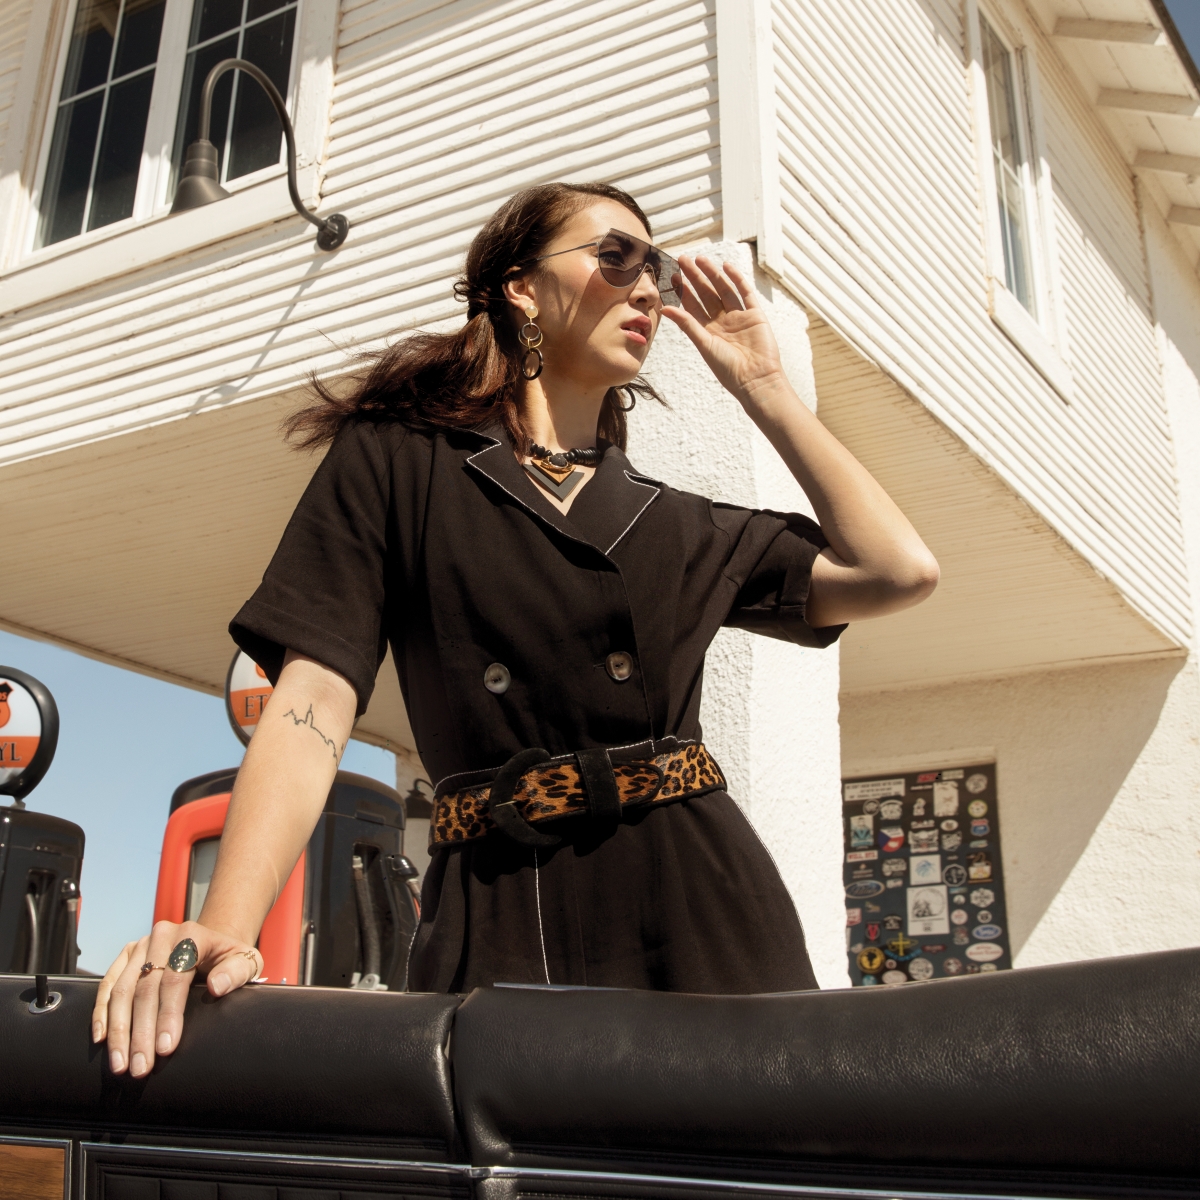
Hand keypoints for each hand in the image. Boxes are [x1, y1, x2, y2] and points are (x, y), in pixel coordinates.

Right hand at [92, 920, 262, 1076]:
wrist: (213, 943)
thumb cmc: (229, 958)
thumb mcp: (246, 961)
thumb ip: (237, 972)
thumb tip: (216, 986)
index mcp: (191, 935)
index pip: (175, 979)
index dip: (168, 1015)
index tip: (166, 1048)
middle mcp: (161, 936)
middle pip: (144, 988)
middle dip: (140, 1032)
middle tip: (140, 1067)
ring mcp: (140, 945)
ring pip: (121, 990)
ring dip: (118, 1031)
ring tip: (120, 1064)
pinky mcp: (126, 956)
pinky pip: (107, 984)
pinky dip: (101, 1013)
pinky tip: (101, 1039)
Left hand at [661, 256, 785, 405]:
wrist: (755, 379)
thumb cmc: (728, 368)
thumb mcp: (704, 344)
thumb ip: (687, 324)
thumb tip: (665, 309)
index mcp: (708, 330)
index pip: (693, 306)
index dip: (683, 291)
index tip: (672, 276)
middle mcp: (722, 322)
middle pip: (707, 294)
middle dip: (695, 277)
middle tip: (683, 259)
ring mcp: (739, 317)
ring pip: (724, 290)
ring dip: (713, 274)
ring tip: (701, 259)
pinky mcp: (755, 315)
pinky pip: (745, 293)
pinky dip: (737, 279)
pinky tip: (727, 267)